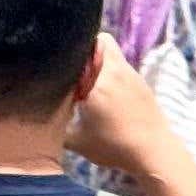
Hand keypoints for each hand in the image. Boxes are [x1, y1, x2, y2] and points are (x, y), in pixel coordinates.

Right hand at [67, 36, 181, 174]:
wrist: (154, 155)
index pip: (96, 40)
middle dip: (89, 59)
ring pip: (116, 64)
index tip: (67, 61)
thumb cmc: (114, 144)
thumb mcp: (77, 140)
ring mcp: (137, 79)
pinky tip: (108, 106)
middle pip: (105, 48)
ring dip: (102, 73)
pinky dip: (115, 85)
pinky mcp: (146, 91)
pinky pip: (125, 77)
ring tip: (90, 95)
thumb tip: (41, 121)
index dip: (80, 45)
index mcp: (106, 75)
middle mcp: (123, 71)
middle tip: (75, 79)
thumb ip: (56, 127)